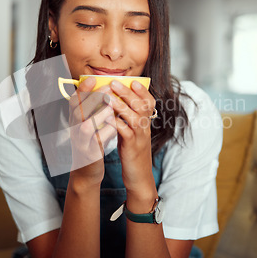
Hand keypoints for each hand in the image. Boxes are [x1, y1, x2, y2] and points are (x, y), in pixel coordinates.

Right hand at [68, 77, 116, 187]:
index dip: (82, 89)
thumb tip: (105, 88)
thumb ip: (94, 109)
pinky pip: (97, 142)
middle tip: (107, 89)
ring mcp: (81, 142)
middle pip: (78, 111)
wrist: (87, 171)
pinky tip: (115, 127)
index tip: (92, 78)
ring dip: (98, 115)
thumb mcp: (89, 124)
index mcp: (75, 120)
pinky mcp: (89, 154)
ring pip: (85, 126)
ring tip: (111, 107)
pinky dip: (106, 133)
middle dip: (92, 99)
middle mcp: (74, 129)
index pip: (74, 101)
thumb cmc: (92, 142)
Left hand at [107, 80, 156, 195]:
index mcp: (146, 123)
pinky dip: (116, 124)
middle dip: (128, 93)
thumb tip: (117, 101)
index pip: (149, 103)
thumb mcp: (133, 132)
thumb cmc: (133, 152)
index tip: (133, 81)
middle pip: (141, 106)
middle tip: (114, 83)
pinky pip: (125, 133)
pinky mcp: (132, 147)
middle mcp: (145, 128)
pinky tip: (107, 118)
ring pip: (134, 117)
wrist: (139, 176)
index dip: (143, 91)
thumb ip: (128, 118)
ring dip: (121, 106)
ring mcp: (140, 137)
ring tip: (108, 97)